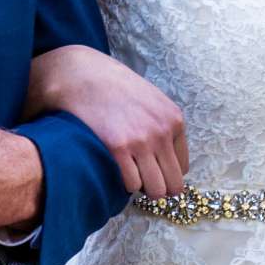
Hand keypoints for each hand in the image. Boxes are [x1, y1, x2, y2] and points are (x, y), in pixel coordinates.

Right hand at [26, 44, 187, 199]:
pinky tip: (115, 168)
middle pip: (173, 184)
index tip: (151, 170)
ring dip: (142, 187)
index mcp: (174, 120)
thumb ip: (162, 125)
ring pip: (155, 190)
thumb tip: (164, 160)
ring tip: (128, 173)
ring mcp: (141, 141)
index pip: (183, 167)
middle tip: (141, 179)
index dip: (166, 173)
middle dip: (159, 187)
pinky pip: (131, 185)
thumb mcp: (151, 99)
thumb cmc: (113, 87)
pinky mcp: (118, 148)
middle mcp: (162, 132)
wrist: (82, 74)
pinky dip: (124, 184)